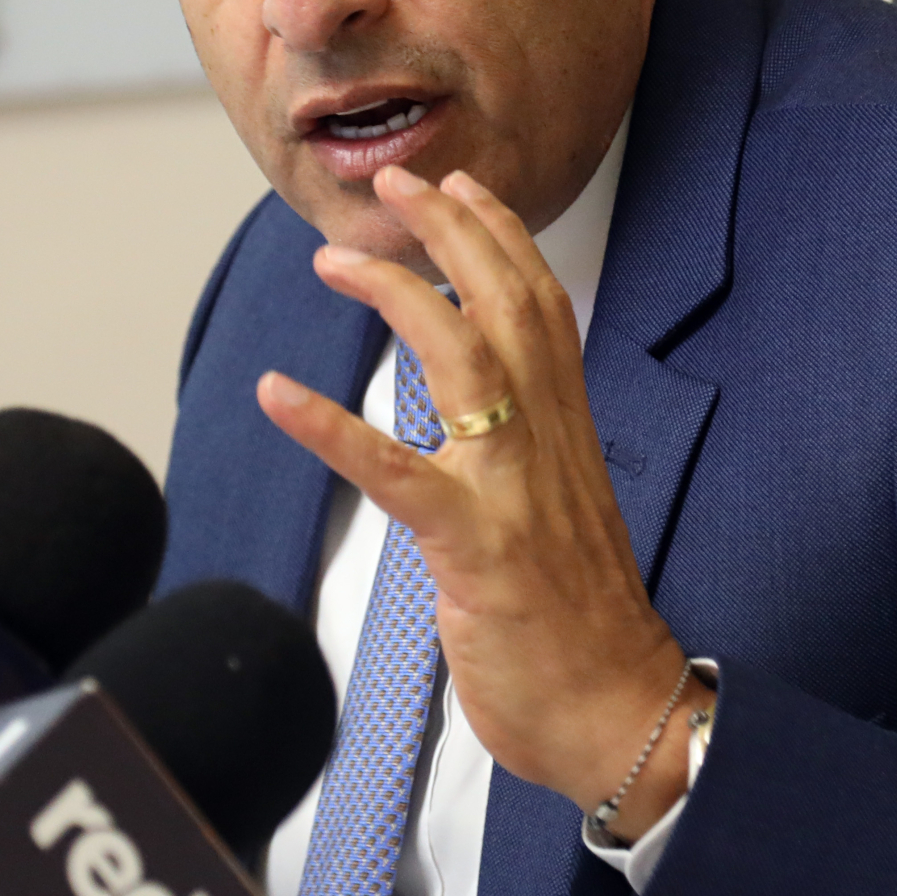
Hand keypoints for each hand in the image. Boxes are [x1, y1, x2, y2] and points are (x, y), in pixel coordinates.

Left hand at [258, 165, 695, 840]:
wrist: (619, 714)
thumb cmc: (584, 631)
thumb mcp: (561, 521)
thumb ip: (524, 466)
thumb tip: (479, 440)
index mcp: (570, 436)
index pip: (544, 308)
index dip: (501, 237)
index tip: (460, 185)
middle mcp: (549, 444)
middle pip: (508, 305)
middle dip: (452, 230)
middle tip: (397, 180)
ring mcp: (514, 492)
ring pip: (465, 359)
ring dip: (397, 295)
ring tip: (333, 259)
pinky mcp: (475, 550)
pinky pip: (396, 474)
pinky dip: (332, 427)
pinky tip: (277, 393)